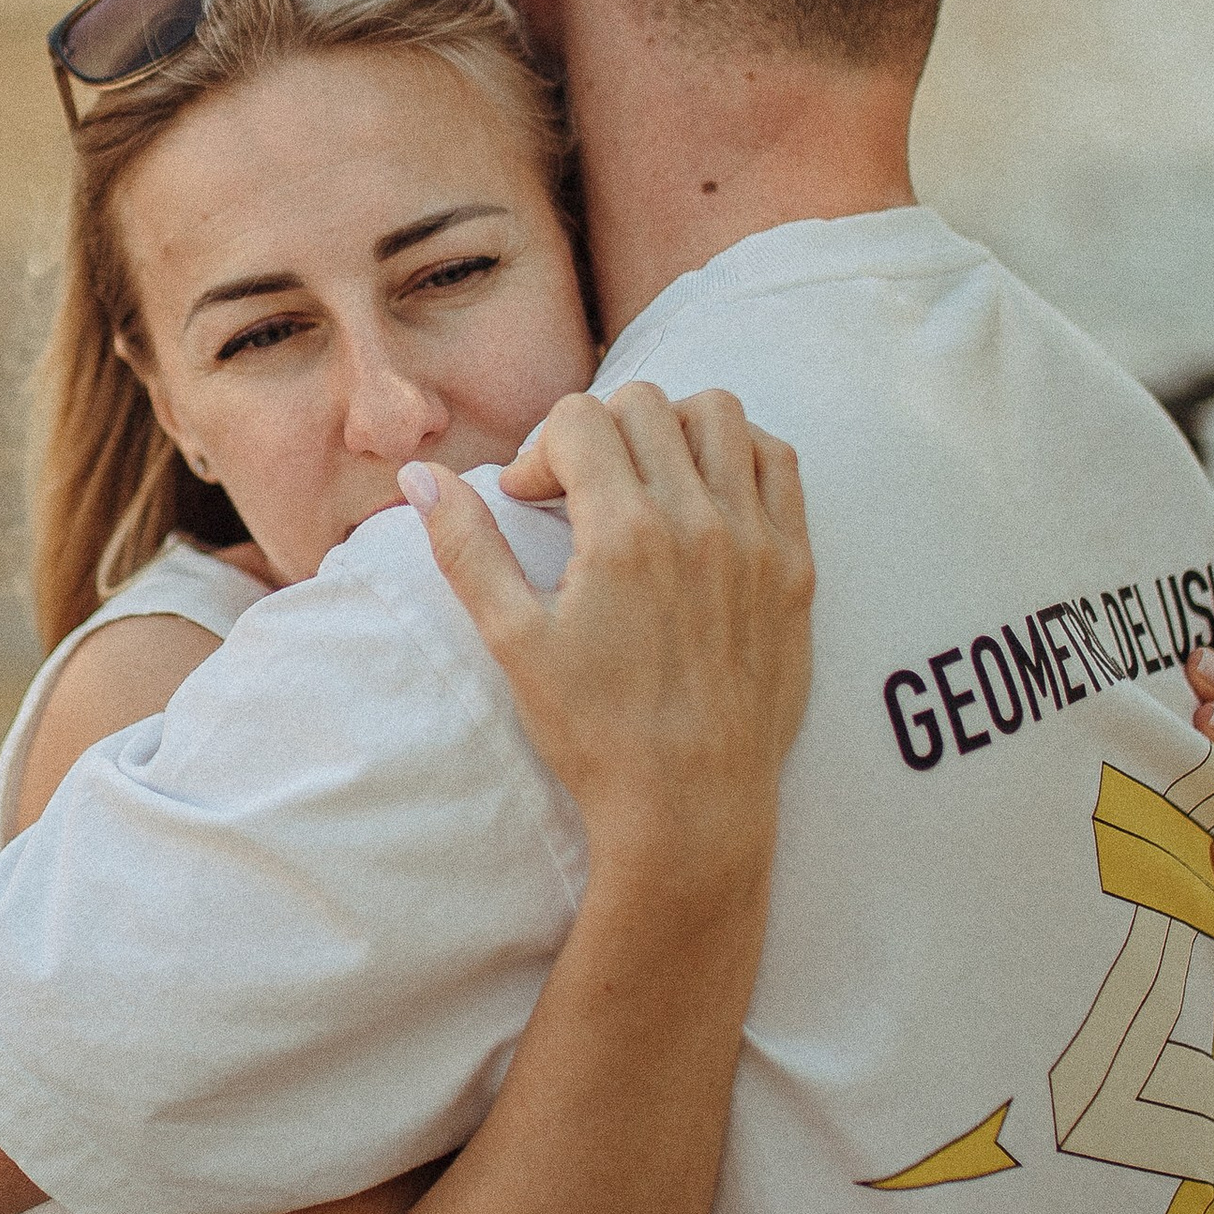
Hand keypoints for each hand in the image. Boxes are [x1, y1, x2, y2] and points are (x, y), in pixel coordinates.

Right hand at [402, 385, 814, 885]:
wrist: (691, 808)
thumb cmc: (595, 733)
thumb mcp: (514, 642)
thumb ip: (466, 549)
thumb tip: (417, 478)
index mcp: (623, 532)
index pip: (579, 419)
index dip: (540, 450)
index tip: (531, 502)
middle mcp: (698, 521)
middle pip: (645, 405)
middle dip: (597, 432)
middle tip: (578, 493)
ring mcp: (757, 540)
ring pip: (720, 414)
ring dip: (672, 429)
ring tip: (644, 481)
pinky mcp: (796, 567)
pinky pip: (779, 463)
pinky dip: (740, 457)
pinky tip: (706, 499)